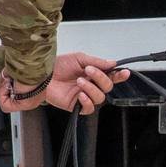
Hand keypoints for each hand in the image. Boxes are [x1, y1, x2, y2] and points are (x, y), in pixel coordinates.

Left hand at [0, 52, 129, 115]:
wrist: (41, 76)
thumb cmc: (56, 66)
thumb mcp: (79, 58)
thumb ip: (97, 62)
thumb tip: (112, 63)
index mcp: (92, 74)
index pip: (110, 76)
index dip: (119, 75)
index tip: (124, 73)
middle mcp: (90, 85)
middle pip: (107, 87)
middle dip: (102, 78)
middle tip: (90, 71)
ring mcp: (83, 96)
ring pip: (99, 97)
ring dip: (92, 88)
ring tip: (80, 81)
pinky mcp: (75, 105)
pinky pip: (88, 108)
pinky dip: (87, 101)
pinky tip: (81, 94)